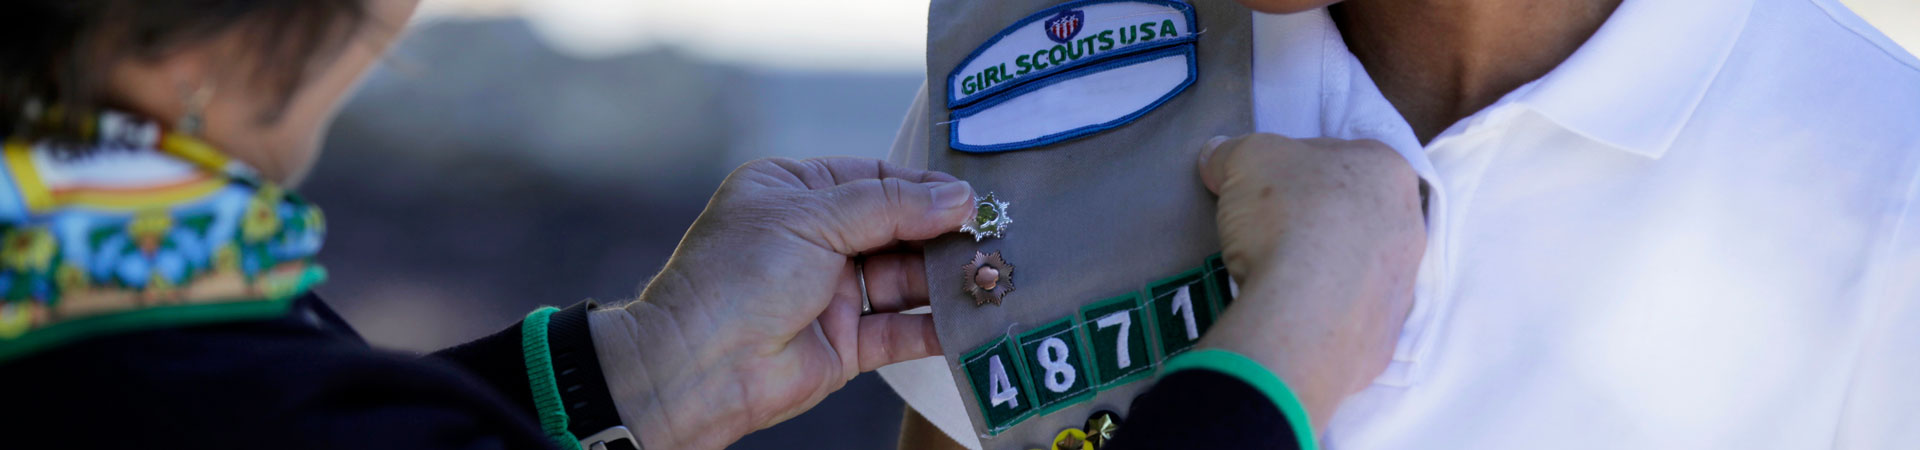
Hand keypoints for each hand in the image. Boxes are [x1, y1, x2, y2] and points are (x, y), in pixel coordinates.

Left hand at [613, 158, 973, 448]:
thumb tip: (956, 196)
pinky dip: (937, 325)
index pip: (874, 179)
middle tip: (992, 232)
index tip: (970, 194)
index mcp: (794, 193)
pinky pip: (902, 330)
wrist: (698, 366)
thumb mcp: (812, 218)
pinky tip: (972, 316)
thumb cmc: (738, 276)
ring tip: (992, 271)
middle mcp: (815, 240)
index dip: (923, 187)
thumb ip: (889, 206)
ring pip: (905, 280)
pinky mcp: (846, 344)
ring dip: (946, 277)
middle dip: (942, 232)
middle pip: (897, 229)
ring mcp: (831, 293)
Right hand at [1195, 133, 1424, 428]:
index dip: (1291, 168)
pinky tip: (1290, 315)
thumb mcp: (1244, 159)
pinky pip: (1350, 314)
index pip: (1336, 156)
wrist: (1303, 315)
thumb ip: (1230, 152)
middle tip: (1269, 231)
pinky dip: (1324, 312)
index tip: (1262, 189)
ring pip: (1356, 265)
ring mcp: (1403, 284)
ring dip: (1324, 267)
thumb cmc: (1285, 215)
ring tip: (1275, 277)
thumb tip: (1217, 157)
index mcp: (1387, 169)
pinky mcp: (1386, 335)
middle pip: (1352, 211)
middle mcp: (1410, 224)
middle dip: (1313, 218)